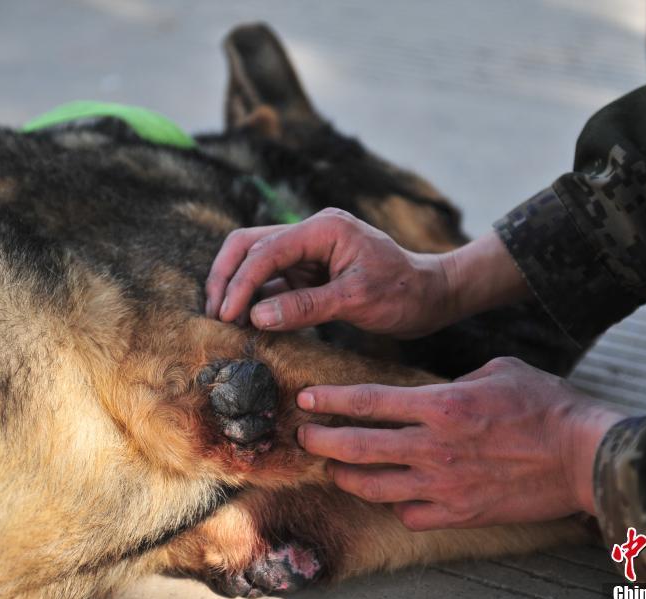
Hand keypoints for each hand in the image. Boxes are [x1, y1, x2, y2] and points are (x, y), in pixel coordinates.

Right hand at [205, 208, 451, 336]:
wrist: (432, 296)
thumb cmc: (403, 293)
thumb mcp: (356, 300)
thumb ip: (305, 307)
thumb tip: (256, 317)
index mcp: (323, 228)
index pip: (266, 250)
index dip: (241, 282)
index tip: (226, 314)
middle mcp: (311, 233)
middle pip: (250, 245)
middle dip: (227, 277)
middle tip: (214, 313)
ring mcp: (308, 253)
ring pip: (257, 264)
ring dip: (238, 290)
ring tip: (224, 323)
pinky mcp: (310, 273)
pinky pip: (273, 284)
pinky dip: (257, 302)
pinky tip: (247, 324)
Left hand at [295, 357, 624, 529]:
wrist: (584, 456)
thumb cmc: (547, 406)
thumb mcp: (499, 371)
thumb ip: (457, 380)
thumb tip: (434, 391)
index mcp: (441, 405)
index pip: (368, 401)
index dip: (330, 400)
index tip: (307, 399)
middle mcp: (434, 446)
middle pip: (358, 446)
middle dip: (321, 440)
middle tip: (303, 436)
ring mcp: (444, 484)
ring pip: (374, 486)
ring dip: (346, 476)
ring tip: (333, 469)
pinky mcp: (460, 512)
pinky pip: (410, 514)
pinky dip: (396, 504)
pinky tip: (392, 495)